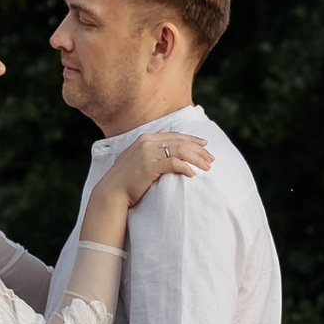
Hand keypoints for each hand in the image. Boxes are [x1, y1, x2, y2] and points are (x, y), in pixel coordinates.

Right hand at [98, 125, 212, 214]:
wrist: (112, 191)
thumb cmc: (125, 177)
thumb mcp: (136, 154)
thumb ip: (150, 143)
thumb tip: (163, 131)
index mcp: (146, 138)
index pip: (174, 135)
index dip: (192, 139)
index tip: (205, 145)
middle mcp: (147, 142)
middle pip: (180, 142)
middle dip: (198, 149)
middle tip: (211, 158)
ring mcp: (147, 154)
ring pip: (180, 151)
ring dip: (196, 158)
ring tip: (207, 167)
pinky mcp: (149, 167)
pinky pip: (173, 164)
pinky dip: (185, 167)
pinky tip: (193, 174)